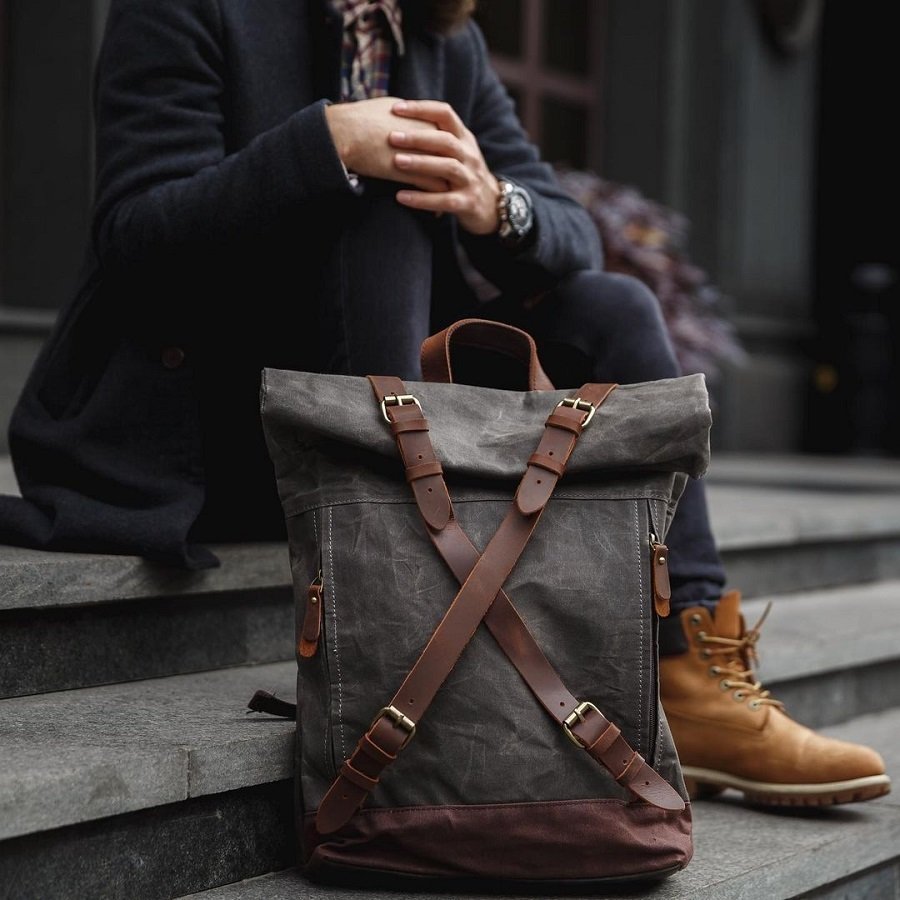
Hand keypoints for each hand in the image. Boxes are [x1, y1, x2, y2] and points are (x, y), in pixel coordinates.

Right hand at [324, 97, 447, 191]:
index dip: (448, 151)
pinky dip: (437, 202)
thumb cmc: (361, 119)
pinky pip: (434, 189)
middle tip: (455, 184)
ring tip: (448, 201)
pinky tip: (437, 212)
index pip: (448, 137)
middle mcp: (429, 135)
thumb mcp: (388, 106)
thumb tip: (407, 115)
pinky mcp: (413, 173)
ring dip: (449, 189)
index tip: (447, 161)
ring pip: (447, 174)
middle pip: (453, 156)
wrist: (346, 132)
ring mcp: (424, 154)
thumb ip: (405, 113)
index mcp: (425, 118)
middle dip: (454, 171)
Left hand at [389, 100, 500, 235]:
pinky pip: (444, 200)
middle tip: (392, 137)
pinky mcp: (467, 203)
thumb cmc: (462, 173)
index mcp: (464, 138)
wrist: (491, 205)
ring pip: (448, 167)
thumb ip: (435, 136)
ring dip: (421, 164)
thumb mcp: (456, 151)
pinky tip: (401, 196)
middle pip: (446, 141)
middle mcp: (469, 156)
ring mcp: (470, 180)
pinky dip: (422, 199)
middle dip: (418, 138)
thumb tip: (397, 115)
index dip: (422, 108)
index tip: (396, 108)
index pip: (445, 114)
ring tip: (396, 162)